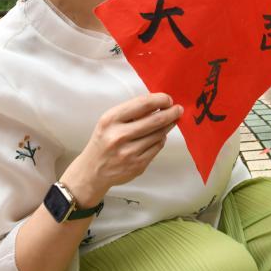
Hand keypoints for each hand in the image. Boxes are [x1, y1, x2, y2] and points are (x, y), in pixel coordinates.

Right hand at [61, 93, 181, 206]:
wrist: (92, 171)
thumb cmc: (104, 141)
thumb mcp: (110, 121)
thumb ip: (132, 112)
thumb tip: (159, 103)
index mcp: (111, 120)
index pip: (143, 104)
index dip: (160, 99)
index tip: (168, 99)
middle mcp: (119, 136)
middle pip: (155, 120)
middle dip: (171, 113)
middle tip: (178, 109)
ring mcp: (129, 152)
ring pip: (159, 134)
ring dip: (168, 126)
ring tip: (171, 121)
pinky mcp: (137, 165)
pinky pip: (157, 147)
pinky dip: (161, 139)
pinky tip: (158, 136)